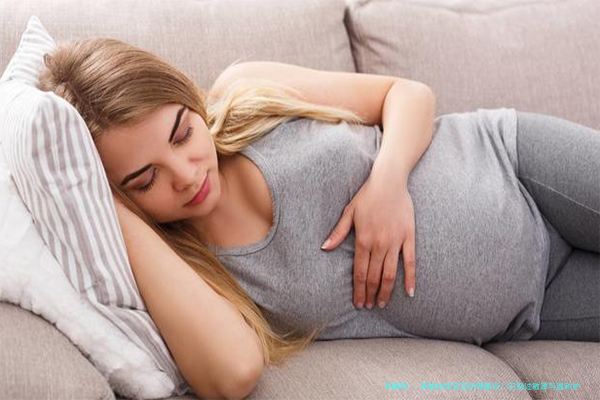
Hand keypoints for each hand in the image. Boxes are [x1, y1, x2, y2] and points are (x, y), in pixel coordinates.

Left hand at [321, 170, 416, 308]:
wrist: (389, 181)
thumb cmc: (367, 196)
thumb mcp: (349, 212)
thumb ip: (338, 232)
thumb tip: (324, 248)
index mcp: (363, 240)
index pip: (360, 272)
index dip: (359, 290)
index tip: (358, 303)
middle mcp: (379, 244)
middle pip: (374, 276)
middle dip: (371, 294)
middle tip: (369, 307)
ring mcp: (395, 242)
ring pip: (390, 273)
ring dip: (386, 291)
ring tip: (383, 303)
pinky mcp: (408, 237)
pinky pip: (410, 262)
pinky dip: (410, 278)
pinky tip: (410, 292)